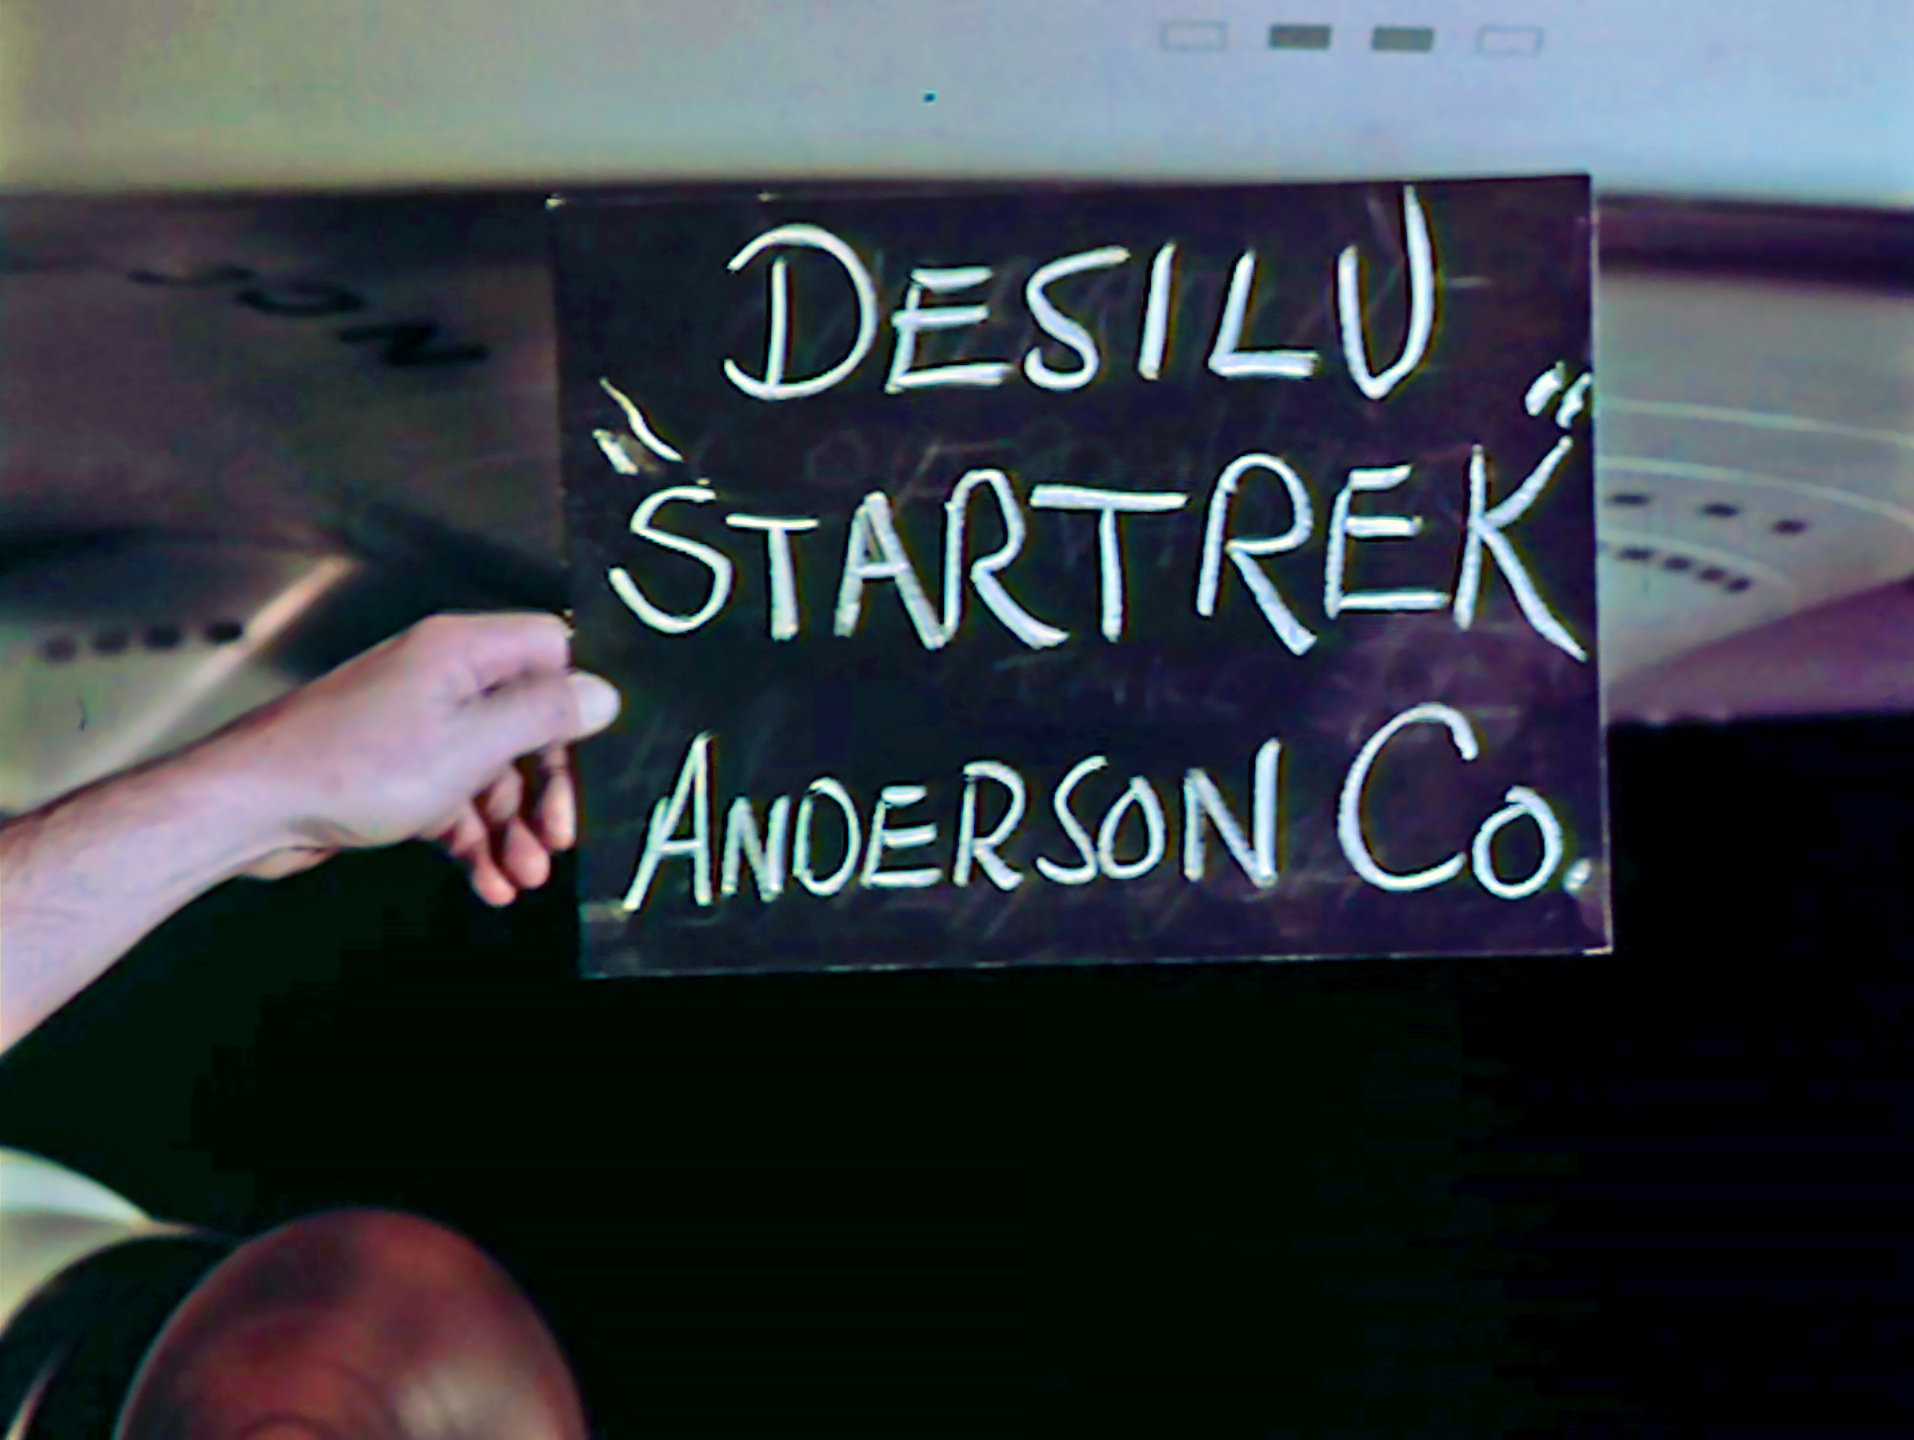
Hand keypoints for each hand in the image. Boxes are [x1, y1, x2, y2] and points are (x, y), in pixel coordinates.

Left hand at [217, 612, 621, 905]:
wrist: (253, 809)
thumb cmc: (349, 767)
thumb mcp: (471, 744)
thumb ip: (543, 716)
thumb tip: (603, 694)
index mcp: (462, 652)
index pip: (552, 651)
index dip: (579, 698)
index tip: (596, 752)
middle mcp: (443, 682)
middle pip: (529, 723)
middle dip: (548, 787)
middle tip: (561, 836)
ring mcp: (419, 730)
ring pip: (494, 775)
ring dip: (514, 830)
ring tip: (524, 877)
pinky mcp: (398, 774)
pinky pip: (457, 805)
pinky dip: (476, 844)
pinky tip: (491, 884)